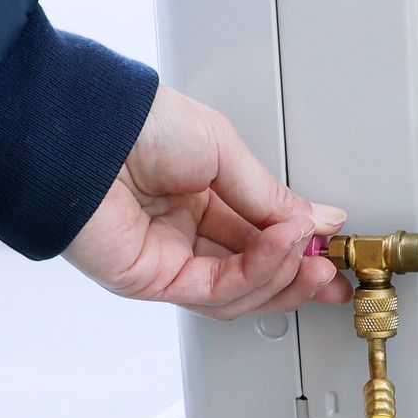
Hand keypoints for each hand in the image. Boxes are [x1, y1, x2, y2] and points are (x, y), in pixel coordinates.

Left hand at [63, 85, 351, 317]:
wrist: (84, 133)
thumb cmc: (136, 124)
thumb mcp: (225, 150)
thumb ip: (270, 195)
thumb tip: (318, 219)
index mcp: (199, 195)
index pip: (260, 236)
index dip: (300, 246)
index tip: (333, 247)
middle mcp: (183, 231)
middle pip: (253, 273)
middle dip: (299, 277)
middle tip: (332, 272)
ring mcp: (168, 259)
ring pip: (239, 293)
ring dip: (284, 278)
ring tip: (310, 255)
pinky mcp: (152, 282)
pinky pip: (216, 291)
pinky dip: (257, 274)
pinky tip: (281, 250)